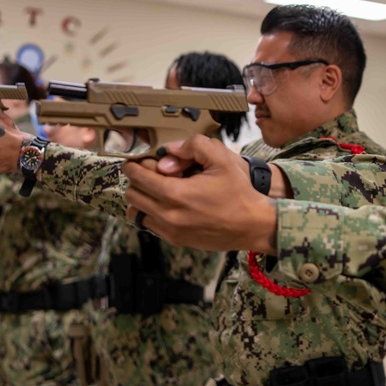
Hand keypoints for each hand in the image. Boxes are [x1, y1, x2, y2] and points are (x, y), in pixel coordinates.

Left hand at [123, 135, 277, 252]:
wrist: (252, 225)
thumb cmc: (238, 192)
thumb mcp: (222, 159)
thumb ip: (194, 145)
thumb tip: (171, 149)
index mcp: (176, 193)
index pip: (137, 176)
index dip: (134, 165)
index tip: (139, 160)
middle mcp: (168, 214)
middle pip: (132, 194)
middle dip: (137, 180)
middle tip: (152, 173)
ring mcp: (170, 230)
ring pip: (136, 212)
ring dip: (141, 199)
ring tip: (158, 190)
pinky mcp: (175, 240)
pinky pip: (149, 225)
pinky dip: (151, 213)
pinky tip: (168, 204)